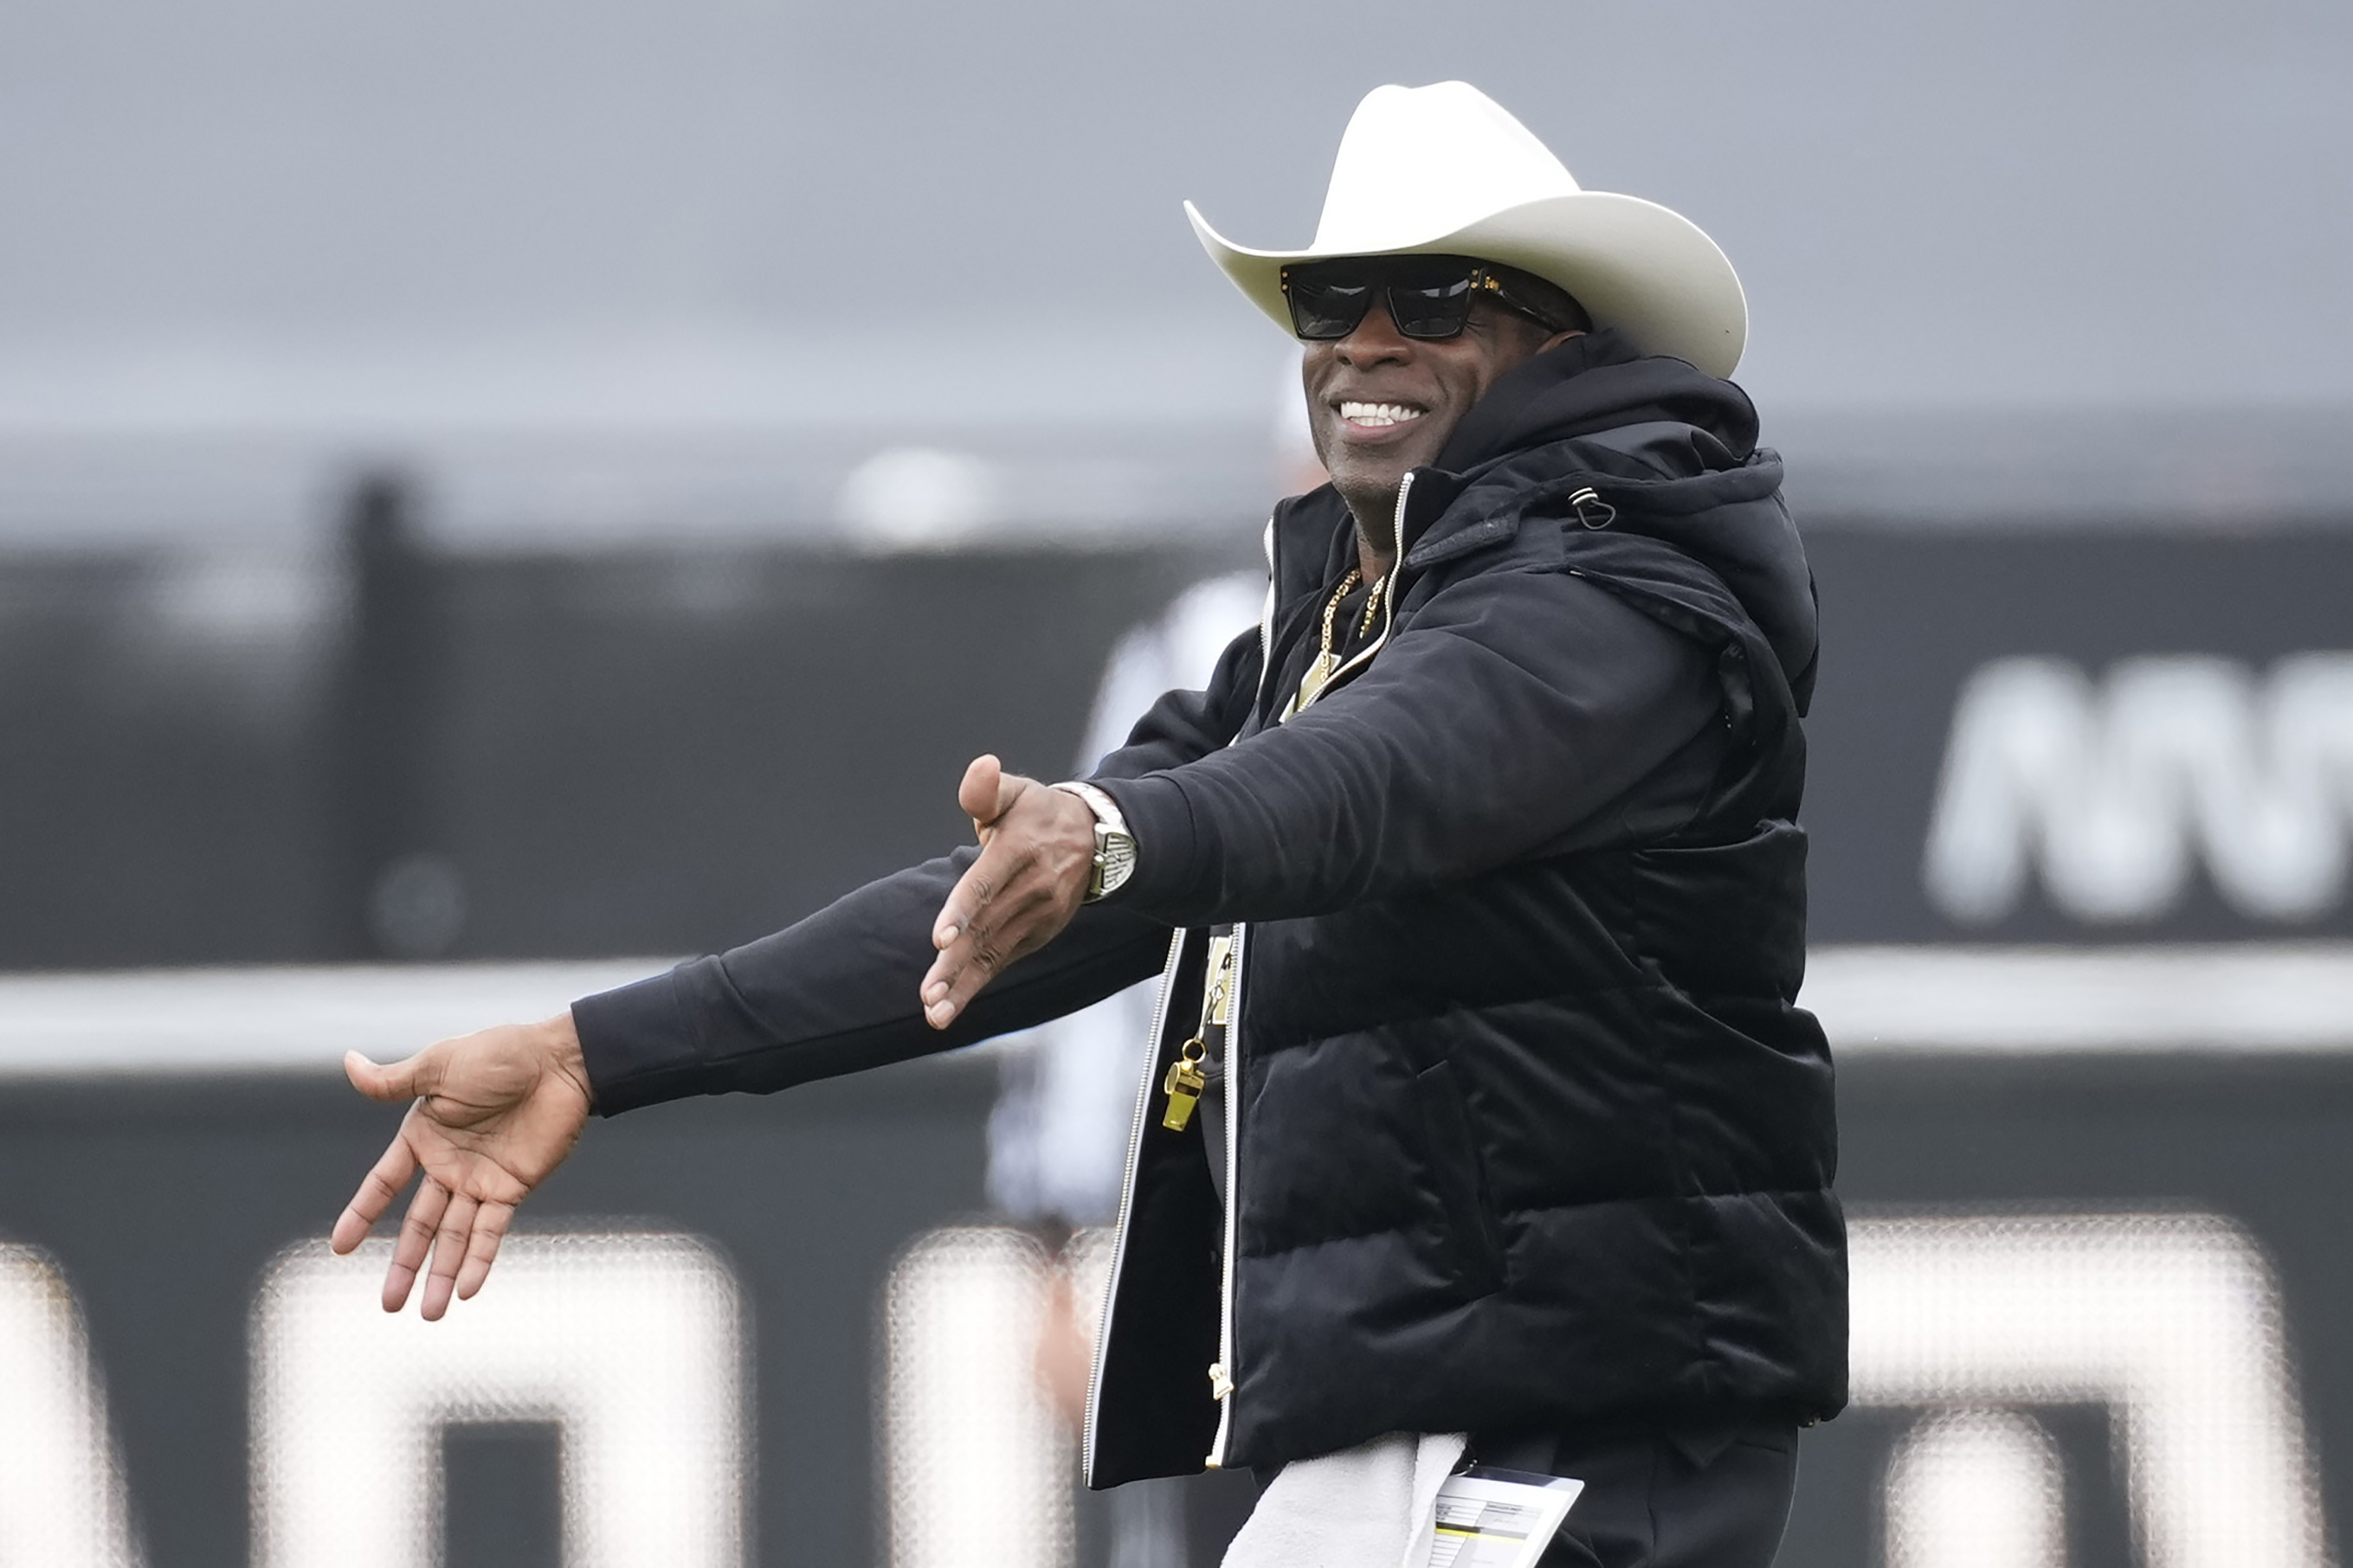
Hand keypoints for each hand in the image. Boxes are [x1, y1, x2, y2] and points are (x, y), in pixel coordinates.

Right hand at [329, 1014, 593, 1318]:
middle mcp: (448, 1164)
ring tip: (428, 1315)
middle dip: (404, 1264)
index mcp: (423, 1136)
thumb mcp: (439, 1065)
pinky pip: (492, 1230)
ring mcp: (481, 1179)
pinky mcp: (513, 1187)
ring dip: (441, 1274)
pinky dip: (479, 1259)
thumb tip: (347, 1061)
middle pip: (419, 1224)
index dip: (362, 1214)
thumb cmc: (499, 1054)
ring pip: (454, 1236)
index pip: (384, 1183)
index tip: (341, 1248)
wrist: (561, 1061)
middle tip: (388, 1305)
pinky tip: (465, 1289)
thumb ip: (393, 1080)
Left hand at [921, 754, 1096, 1028]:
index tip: (940, 938)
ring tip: (936, 1011)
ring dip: (964, 985)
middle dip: (956, 964)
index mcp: (1019, 851)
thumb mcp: (1016, 792)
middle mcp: (1032, 888)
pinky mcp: (1037, 935)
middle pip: (987, 929)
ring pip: (995, 953)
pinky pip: (1003, 962)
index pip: (987, 883)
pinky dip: (977, 986)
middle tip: (929, 992)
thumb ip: (986, 787)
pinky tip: (951, 1008)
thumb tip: (981, 767)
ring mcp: (1038, 916)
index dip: (963, 911)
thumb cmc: (1040, 813)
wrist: (1096, 839)